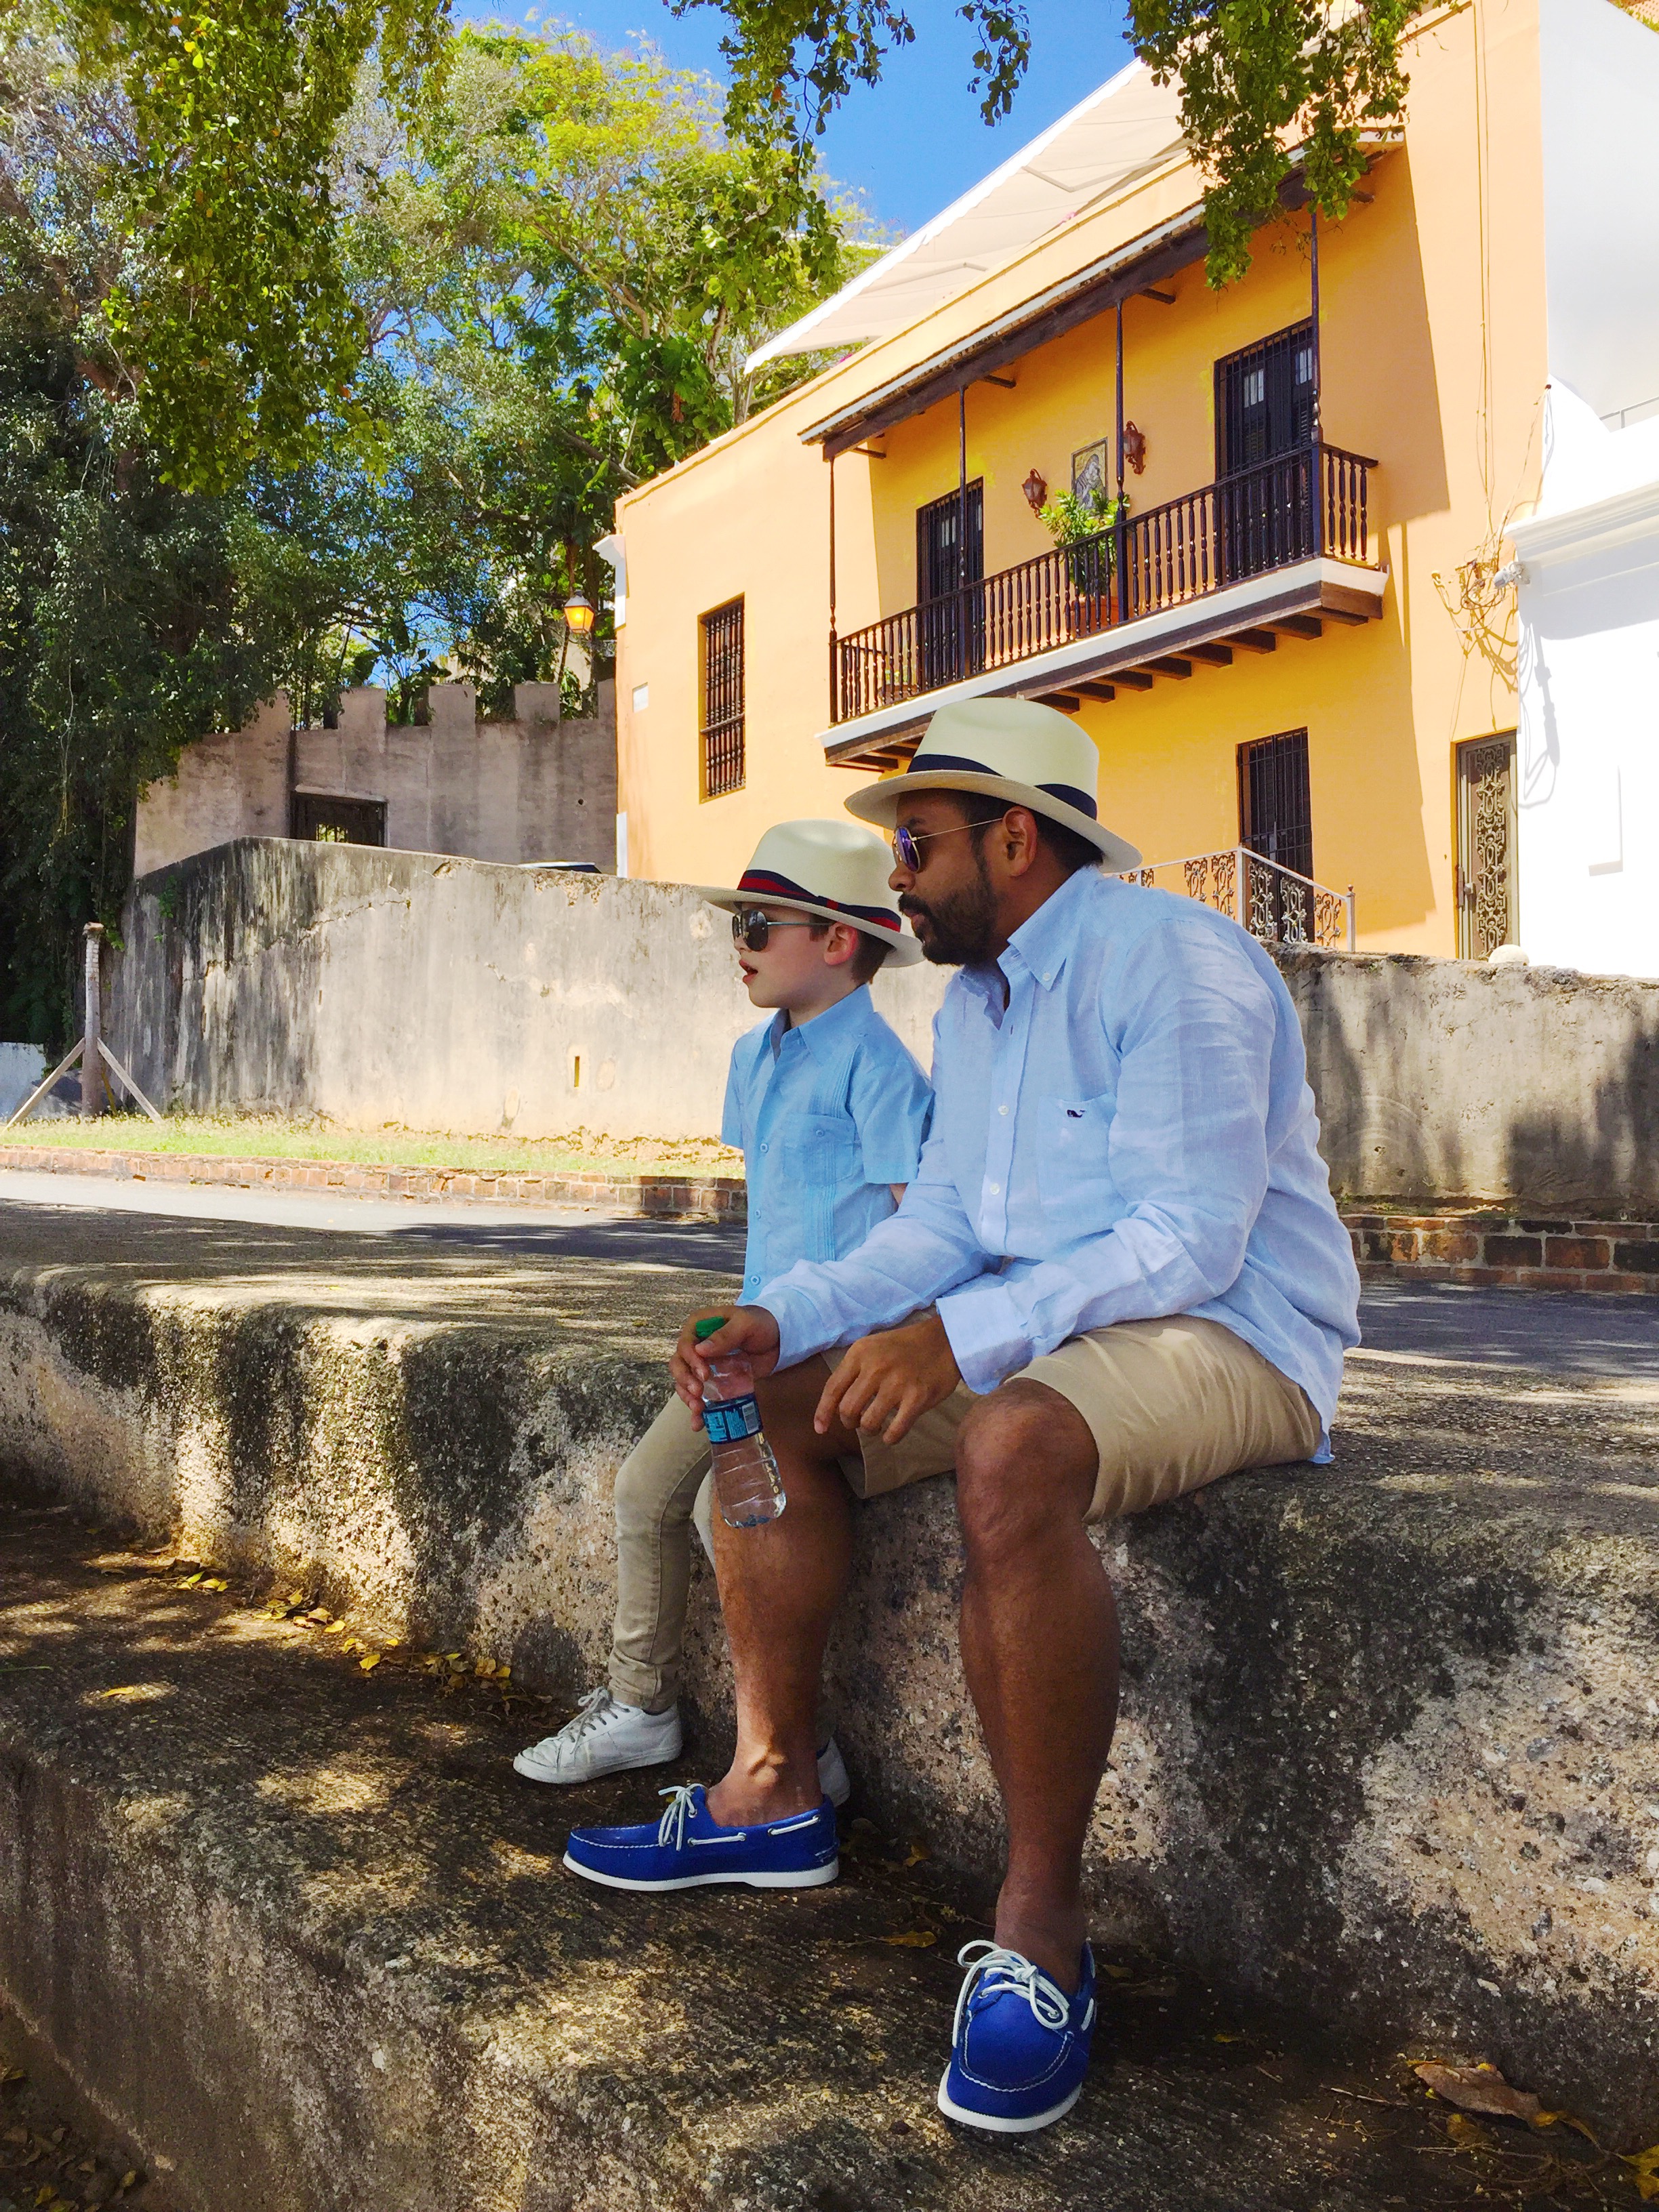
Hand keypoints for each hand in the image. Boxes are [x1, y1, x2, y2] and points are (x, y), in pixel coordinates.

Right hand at [670, 1305, 781, 1419]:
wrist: (778, 1339)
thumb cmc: (760, 1324)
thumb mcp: (745, 1324)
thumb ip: (724, 1336)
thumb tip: (700, 1350)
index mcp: (699, 1326)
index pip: (685, 1344)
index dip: (691, 1361)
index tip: (704, 1374)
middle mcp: (696, 1346)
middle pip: (679, 1364)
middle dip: (685, 1380)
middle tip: (698, 1392)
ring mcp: (703, 1366)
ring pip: (684, 1382)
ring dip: (687, 1396)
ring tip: (698, 1409)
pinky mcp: (713, 1382)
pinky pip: (699, 1396)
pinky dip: (697, 1410)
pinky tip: (698, 1423)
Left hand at [815, 1313, 960, 1446]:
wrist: (945, 1340)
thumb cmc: (904, 1347)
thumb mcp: (873, 1347)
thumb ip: (854, 1370)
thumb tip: (835, 1403)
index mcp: (860, 1353)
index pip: (832, 1389)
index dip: (823, 1413)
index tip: (820, 1429)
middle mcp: (876, 1367)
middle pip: (848, 1410)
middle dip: (850, 1422)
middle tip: (858, 1422)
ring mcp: (897, 1383)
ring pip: (869, 1422)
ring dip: (870, 1430)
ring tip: (876, 1425)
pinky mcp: (918, 1397)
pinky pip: (895, 1430)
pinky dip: (889, 1438)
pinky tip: (891, 1434)